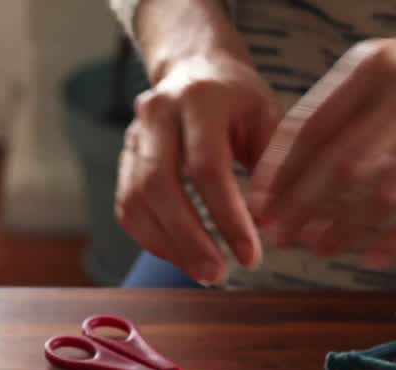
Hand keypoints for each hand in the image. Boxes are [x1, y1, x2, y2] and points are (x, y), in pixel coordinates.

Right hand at [115, 51, 279, 283]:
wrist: (197, 69)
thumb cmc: (239, 101)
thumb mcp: (268, 119)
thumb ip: (272, 169)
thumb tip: (268, 224)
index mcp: (199, 100)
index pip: (206, 168)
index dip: (227, 218)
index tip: (250, 255)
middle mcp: (156, 114)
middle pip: (160, 187)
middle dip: (190, 240)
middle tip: (219, 274)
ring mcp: (133, 136)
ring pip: (136, 202)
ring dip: (169, 247)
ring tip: (205, 273)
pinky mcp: (124, 159)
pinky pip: (128, 208)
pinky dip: (153, 240)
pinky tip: (182, 257)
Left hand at [247, 0, 395, 267]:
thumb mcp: (379, 66)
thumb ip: (333, 109)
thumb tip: (279, 175)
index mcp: (377, 66)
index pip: (314, 127)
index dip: (281, 173)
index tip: (259, 206)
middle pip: (346, 166)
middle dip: (304, 208)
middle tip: (280, 237)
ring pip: (388, 195)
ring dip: (345, 229)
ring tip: (318, 249)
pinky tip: (370, 258)